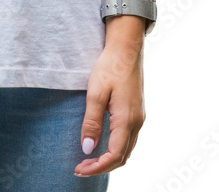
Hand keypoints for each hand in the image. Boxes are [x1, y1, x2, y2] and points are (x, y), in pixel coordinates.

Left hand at [74, 42, 145, 176]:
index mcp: (127, 120)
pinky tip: (103, 144)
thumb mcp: (96, 92)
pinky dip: (116, 148)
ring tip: (89, 160)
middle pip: (122, 156)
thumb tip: (87, 149)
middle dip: (102, 166)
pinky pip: (129, 138)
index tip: (79, 169)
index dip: (97, 167)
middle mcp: (137, 122)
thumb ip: (91, 121)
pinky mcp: (137, 111)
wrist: (126, 48)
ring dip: (109, 159)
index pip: (114, 156)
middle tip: (81, 168)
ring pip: (127, 149)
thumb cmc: (110, 67)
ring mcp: (139, 117)